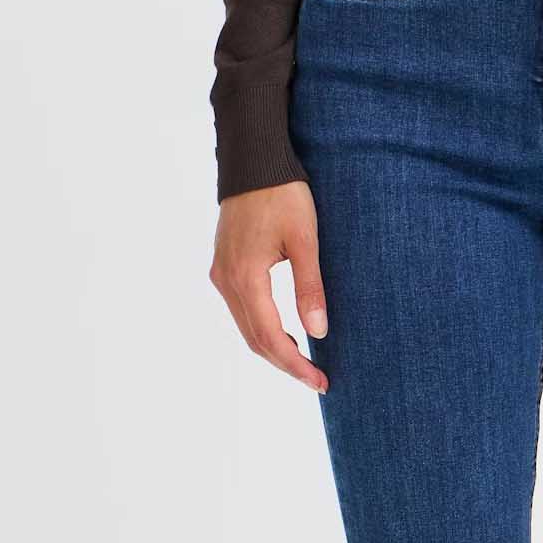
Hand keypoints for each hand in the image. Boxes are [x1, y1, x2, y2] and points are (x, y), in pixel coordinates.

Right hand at [210, 181, 328, 393]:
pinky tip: (287, 333)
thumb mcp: (305, 240)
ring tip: (305, 363)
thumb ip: (310, 287)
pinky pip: (242, 310)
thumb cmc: (282, 193)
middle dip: (287, 364)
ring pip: (247, 328)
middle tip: (317, 380)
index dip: (296, 365)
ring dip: (274, 349)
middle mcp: (226, 281)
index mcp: (246, 277)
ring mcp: (221, 274)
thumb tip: (318, 333)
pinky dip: (263, 329)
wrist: (253, 160)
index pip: (271, 338)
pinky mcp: (224, 266)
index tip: (320, 382)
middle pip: (255, 340)